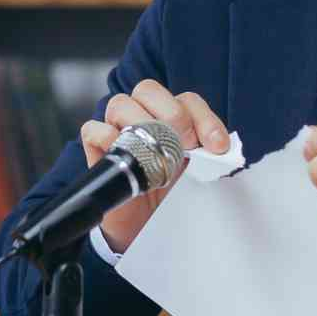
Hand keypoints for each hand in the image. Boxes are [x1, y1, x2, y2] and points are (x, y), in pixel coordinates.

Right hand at [81, 79, 230, 253]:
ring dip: (142, 124)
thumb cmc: (168, 195)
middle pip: (148, 89)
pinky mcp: (96, 149)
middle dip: (173, 114)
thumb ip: (207, 157)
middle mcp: (141, 115)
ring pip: (120, 104)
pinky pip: (95, 129)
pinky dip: (111, 138)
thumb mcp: (194, 174)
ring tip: (157, 154)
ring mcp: (115, 129)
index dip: (204, 119)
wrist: (143, 226)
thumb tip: (221, 151)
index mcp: (169, 117)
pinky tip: (129, 158)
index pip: (187, 100)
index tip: (218, 147)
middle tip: (187, 145)